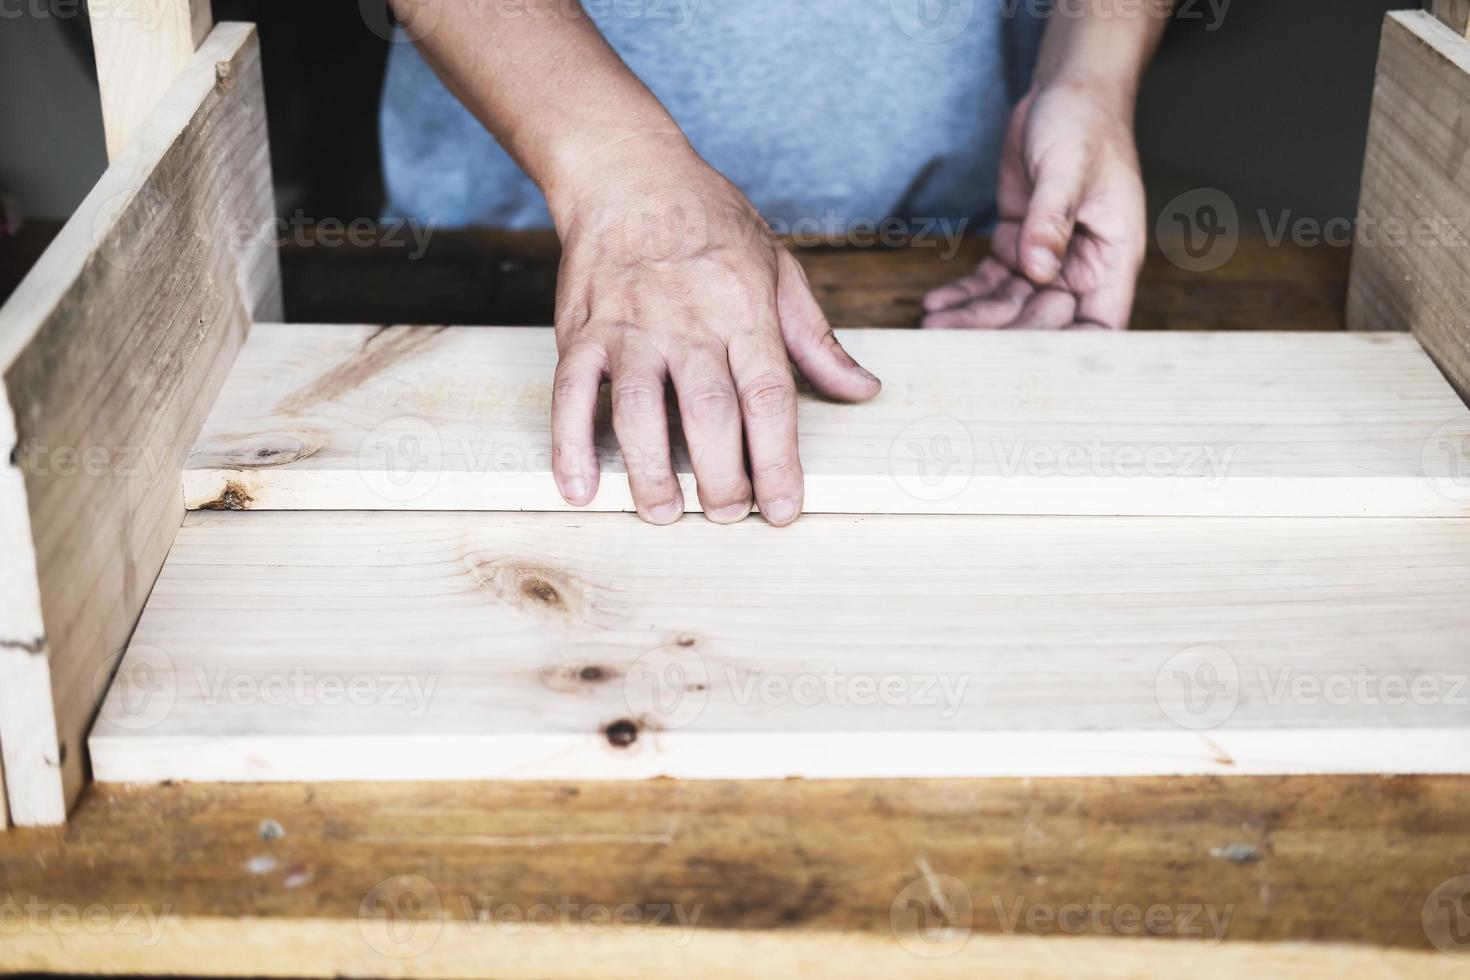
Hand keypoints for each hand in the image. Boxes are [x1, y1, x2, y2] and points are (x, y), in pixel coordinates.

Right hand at [547, 140, 881, 525]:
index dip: (778, 462)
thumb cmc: (711, 222)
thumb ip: (817, 340)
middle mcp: (688, 323)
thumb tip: (863, 390)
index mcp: (745, 312)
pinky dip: (569, 444)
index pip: (769, 399)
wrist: (629, 173)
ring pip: (638, 411)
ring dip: (651, 471)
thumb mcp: (780, 269)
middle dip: (721, 479)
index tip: (784, 508)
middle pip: (709, 415)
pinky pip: (570, 393)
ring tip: (664, 512)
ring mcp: (630, 327)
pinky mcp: (581, 330)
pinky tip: (579, 486)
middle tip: (727, 516)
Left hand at [922, 80, 1145, 329]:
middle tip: (954, 343)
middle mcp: (1082, 266)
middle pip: (1043, 321)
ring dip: (972, 318)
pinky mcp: (1019, 245)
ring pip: (1010, 305)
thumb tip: (1040, 267)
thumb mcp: (1069, 168)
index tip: (1026, 369)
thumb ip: (1051, 219)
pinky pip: (990, 281)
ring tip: (932, 326)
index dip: (1069, 353)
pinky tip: (935, 303)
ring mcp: (1048, 258)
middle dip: (1001, 335)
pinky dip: (964, 294)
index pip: (1098, 325)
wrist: (1066, 92)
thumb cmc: (1085, 123)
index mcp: (1112, 257)